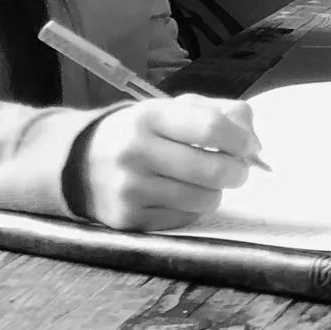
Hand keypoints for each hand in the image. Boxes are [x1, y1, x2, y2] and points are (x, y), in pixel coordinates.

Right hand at [78, 95, 261, 230]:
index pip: (212, 127)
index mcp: (149, 116)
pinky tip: (178, 195)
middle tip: (237, 169)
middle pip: (213, 170)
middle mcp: (135, 152)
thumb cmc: (139, 132)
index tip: (250, 147)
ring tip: (203, 182)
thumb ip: (217, 113)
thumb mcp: (169, 109)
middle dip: (237, 171)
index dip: (242, 140)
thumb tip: (253, 142)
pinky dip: (192, 209)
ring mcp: (129, 189)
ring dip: (215, 192)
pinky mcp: (129, 220)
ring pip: (203, 200)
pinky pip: (184, 219)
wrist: (77, 163)